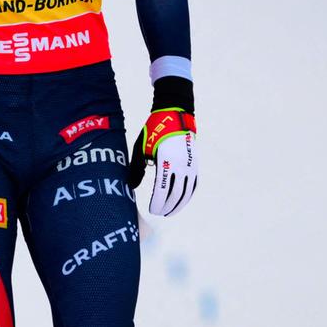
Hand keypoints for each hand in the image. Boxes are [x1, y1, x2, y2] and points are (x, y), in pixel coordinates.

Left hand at [128, 78, 196, 217]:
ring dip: (178, 204)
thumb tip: (132, 187)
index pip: (162, 188)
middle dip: (167, 206)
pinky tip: (181, 202)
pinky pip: (193, 184)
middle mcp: (180, 163)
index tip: (152, 210)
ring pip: (186, 191)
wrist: (175, 114)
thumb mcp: (141, 147)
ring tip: (169, 212)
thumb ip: (137, 168)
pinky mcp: (194, 163)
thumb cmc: (154, 130)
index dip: (157, 202)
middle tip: (159, 213)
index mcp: (166, 160)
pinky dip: (187, 195)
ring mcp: (190, 164)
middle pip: (175, 193)